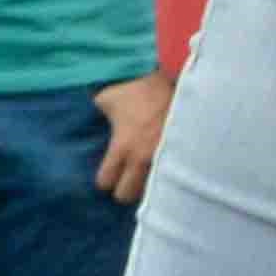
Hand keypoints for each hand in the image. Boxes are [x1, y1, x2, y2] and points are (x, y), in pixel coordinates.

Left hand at [93, 70, 170, 205]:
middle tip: (127, 178)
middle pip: (127, 196)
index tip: (109, 173)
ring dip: (148, 185)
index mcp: (122, 148)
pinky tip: (166, 168)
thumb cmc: (140, 89)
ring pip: (153, 190)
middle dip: (124, 189)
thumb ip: (98, 112)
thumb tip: (90, 113)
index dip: (105, 180)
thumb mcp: (109, 98)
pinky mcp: (185, 154)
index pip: (106, 183)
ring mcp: (166, 159)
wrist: (180, 79)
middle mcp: (143, 159)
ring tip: (146, 175)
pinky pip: (174, 176)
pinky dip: (168, 176)